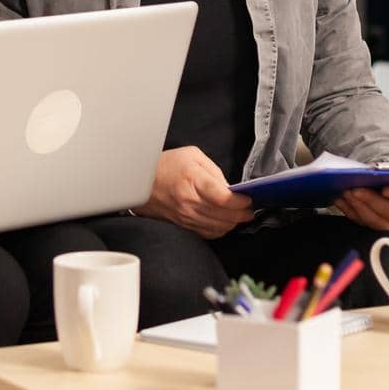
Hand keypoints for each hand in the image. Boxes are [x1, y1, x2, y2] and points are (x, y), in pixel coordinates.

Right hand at [134, 146, 254, 238]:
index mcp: (192, 180)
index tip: (249, 199)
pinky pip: (207, 233)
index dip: (240, 202)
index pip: (223, 198)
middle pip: (224, 216)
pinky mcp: (182, 224)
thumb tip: (230, 190)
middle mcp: (188, 201)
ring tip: (240, 215)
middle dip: (242, 214)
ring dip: (233, 223)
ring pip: (217, 227)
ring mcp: (185, 216)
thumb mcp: (192, 155)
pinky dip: (220, 230)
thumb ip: (214, 172)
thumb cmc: (165, 165)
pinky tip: (225, 222)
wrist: (139, 180)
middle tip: (249, 209)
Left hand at [332, 183, 388, 230]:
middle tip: (356, 189)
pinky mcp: (379, 228)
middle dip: (372, 200)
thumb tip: (381, 168)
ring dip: (359, 206)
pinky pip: (363, 223)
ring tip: (347, 192)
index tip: (385, 188)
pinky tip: (341, 199)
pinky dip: (350, 211)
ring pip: (376, 221)